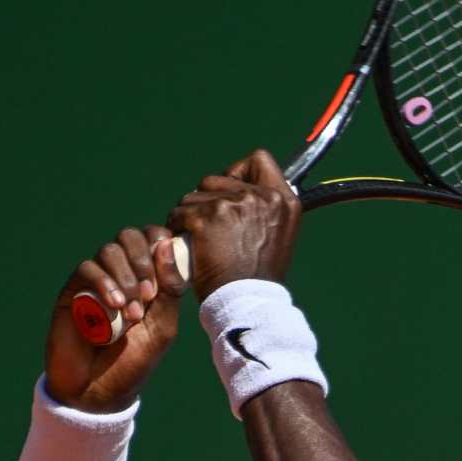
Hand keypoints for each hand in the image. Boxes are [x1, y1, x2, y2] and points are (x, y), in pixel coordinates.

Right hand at [45, 226, 187, 412]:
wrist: (99, 389)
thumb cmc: (135, 360)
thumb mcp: (163, 326)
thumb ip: (170, 288)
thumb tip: (166, 246)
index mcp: (149, 278)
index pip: (154, 238)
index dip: (161, 245)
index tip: (167, 276)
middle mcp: (122, 274)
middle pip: (130, 236)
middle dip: (143, 260)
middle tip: (149, 295)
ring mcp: (96, 280)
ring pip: (109, 250)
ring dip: (126, 278)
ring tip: (132, 312)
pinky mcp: (73, 290)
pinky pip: (87, 268)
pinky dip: (104, 282)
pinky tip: (114, 306)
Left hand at [168, 149, 300, 298]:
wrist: (247, 301)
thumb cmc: (259, 277)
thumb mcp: (277, 236)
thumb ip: (265, 210)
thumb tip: (241, 191)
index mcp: (284, 200)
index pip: (259, 159)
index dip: (239, 172)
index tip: (231, 193)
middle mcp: (262, 197)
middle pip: (217, 178)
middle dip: (208, 199)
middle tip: (211, 226)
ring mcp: (234, 205)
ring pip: (194, 195)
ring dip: (190, 214)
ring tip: (199, 239)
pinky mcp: (207, 217)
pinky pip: (180, 212)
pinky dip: (177, 227)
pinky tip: (186, 243)